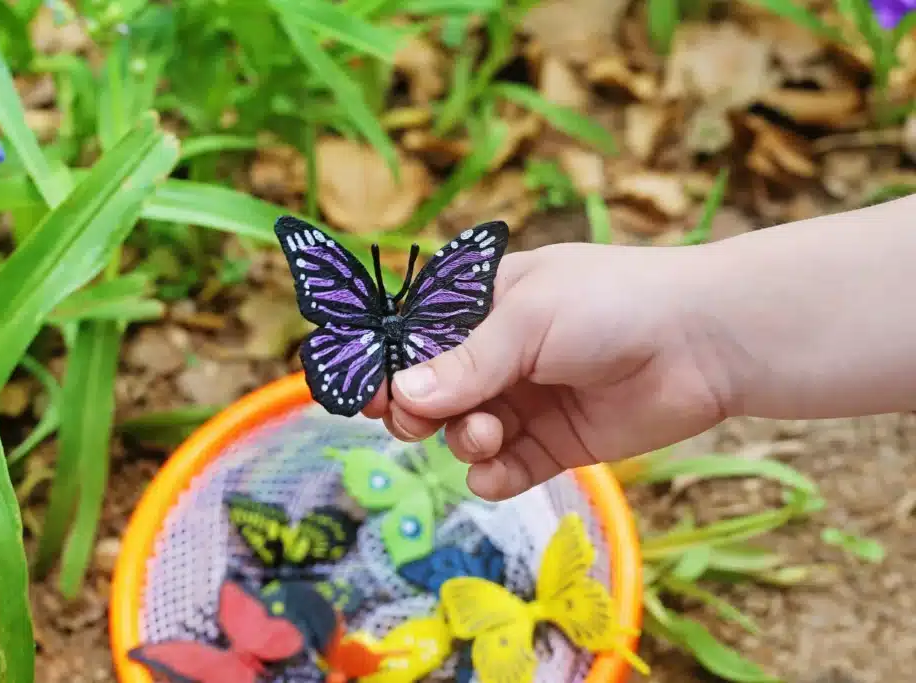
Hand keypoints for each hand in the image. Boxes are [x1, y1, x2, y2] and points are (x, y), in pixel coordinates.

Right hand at [363, 242, 729, 500]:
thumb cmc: (612, 303)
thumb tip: (402, 396)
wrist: (705, 343)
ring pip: (463, 434)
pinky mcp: (554, 443)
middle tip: (416, 422)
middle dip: (418, 412)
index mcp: (484, 305)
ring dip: (464, 440)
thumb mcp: (527, 320)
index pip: (416, 339)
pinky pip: (503, 469)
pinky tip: (499, 468)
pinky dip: (492, 475)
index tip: (361, 395)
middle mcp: (499, 355)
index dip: (387, 367)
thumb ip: (463, 364)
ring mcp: (526, 400)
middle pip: (431, 394)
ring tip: (491, 433)